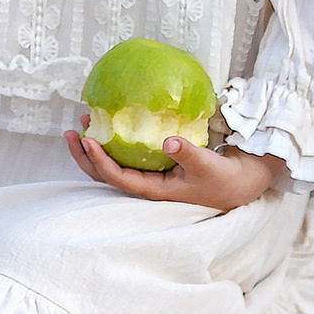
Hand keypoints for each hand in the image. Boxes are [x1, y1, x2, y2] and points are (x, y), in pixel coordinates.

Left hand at [65, 112, 285, 210]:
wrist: (241, 183)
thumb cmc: (224, 179)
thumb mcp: (208, 165)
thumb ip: (189, 153)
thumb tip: (168, 141)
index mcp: (154, 190)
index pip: (118, 178)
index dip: (99, 161)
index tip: (86, 139)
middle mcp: (147, 185)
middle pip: (106, 174)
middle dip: (85, 155)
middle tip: (72, 130)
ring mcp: (149, 176)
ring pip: (113, 165)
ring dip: (95, 147)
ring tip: (84, 122)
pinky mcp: (155, 166)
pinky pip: (126, 156)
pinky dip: (113, 142)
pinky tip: (109, 124)